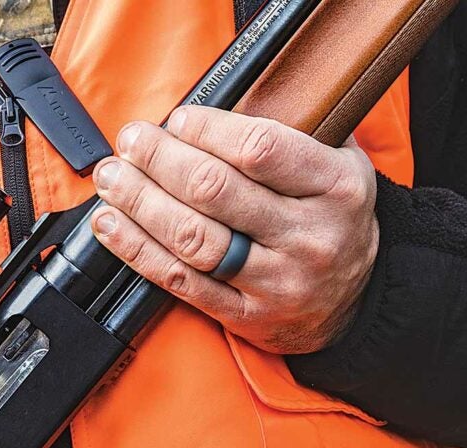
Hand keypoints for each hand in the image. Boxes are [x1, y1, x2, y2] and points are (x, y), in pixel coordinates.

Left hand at [90, 105, 378, 353]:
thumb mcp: (337, 166)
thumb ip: (288, 135)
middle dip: (160, 160)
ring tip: (112, 179)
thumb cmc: (332, 220)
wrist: (354, 304)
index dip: (206, 129)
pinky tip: (112, 225)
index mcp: (336, 187)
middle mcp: (309, 237)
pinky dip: (137, 250)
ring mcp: (278, 282)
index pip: (259, 149)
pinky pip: (181, 282)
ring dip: (139, 203)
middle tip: (130, 141)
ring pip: (193, 238)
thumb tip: (207, 111)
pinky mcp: (247, 317)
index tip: (176, 119)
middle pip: (215, 191)